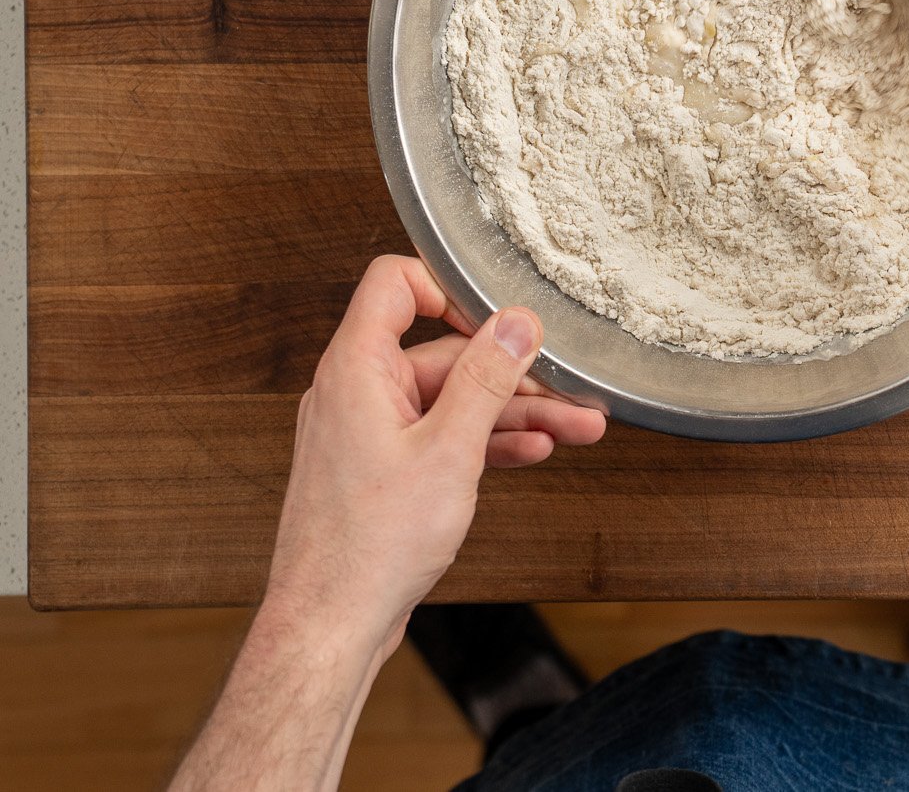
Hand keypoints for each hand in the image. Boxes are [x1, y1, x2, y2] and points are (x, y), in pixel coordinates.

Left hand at [261, 256, 606, 666]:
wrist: (331, 624)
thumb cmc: (369, 546)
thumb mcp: (449, 451)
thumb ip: (486, 379)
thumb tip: (515, 324)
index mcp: (356, 369)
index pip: (395, 284)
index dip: (450, 287)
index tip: (501, 315)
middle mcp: (356, 392)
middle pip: (443, 353)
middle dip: (512, 374)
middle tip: (572, 391)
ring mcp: (369, 431)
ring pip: (450, 401)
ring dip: (513, 414)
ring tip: (576, 429)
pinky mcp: (382, 468)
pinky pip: (439, 436)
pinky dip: (484, 442)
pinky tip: (532, 451)